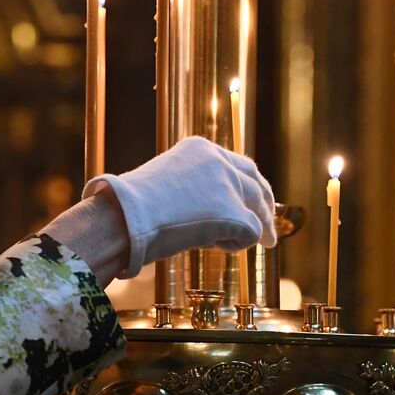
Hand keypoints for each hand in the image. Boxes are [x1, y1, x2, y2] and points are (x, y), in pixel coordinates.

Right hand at [81, 136, 275, 278]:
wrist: (126, 216)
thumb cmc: (132, 208)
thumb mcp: (163, 186)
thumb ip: (189, 190)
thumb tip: (203, 214)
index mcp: (200, 148)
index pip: (234, 163)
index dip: (246, 183)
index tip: (252, 195)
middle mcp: (219, 160)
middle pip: (254, 181)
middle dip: (265, 201)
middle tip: (269, 219)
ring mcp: (228, 185)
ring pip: (258, 208)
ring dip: (261, 227)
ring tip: (268, 241)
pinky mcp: (234, 213)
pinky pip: (249, 233)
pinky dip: (235, 244)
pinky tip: (212, 246)